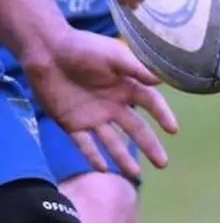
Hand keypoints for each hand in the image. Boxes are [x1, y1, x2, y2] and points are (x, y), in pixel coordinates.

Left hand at [22, 29, 175, 176]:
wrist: (44, 49)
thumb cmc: (80, 47)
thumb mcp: (111, 55)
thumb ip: (135, 68)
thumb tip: (161, 80)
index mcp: (126, 88)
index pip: (150, 104)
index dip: (162, 116)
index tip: (173, 130)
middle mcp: (113, 105)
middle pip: (136, 129)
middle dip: (150, 146)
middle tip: (162, 163)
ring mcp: (93, 116)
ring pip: (112, 142)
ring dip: (124, 158)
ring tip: (136, 175)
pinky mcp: (71, 123)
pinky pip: (84, 143)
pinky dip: (92, 156)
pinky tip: (102, 169)